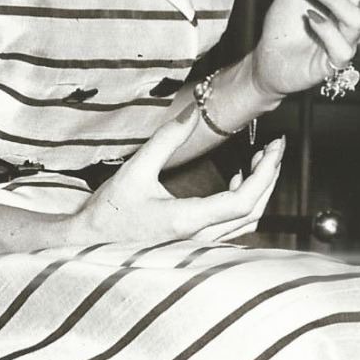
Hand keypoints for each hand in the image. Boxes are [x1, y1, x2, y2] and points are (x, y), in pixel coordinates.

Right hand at [74, 108, 284, 244]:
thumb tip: (191, 112)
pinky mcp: (194, 246)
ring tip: (258, 160)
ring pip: (246, 222)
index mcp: (186, 220)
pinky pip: (231, 227)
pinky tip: (234, 180)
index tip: (274, 148)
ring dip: (258, 190)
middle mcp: (198, 239)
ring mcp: (197, 246)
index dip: (266, 173)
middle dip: (269, 176)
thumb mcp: (134, 169)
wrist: (85, 245)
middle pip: (253, 211)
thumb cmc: (106, 213)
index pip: (244, 200)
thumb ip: (166, 139)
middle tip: (274, 147)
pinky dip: (242, 203)